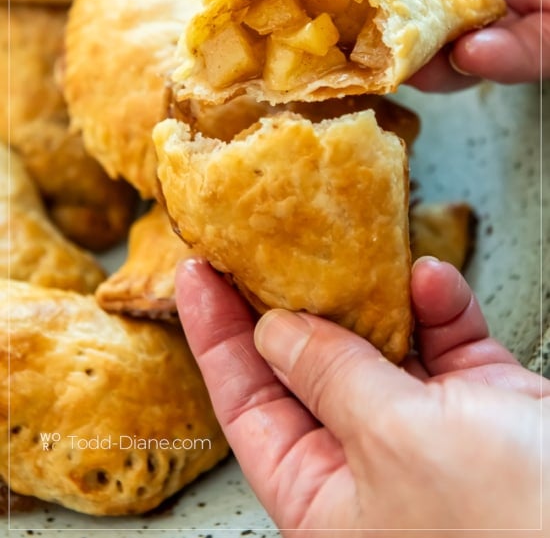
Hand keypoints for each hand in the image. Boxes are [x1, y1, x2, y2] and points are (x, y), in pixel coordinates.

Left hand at [175, 257, 549, 535]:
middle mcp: (370, 465)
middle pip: (307, 366)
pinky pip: (446, 342)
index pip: (247, 407)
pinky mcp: (482, 406)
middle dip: (289, 300)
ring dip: (372, 294)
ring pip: (380, 344)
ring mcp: (428, 433)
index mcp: (325, 498)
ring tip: (348, 245)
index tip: (196, 275)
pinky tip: (431, 279)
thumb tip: (275, 329)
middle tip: (260, 238)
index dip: (215, 338)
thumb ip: (331, 377)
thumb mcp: (396, 441)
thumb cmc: (508, 526)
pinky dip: (439, 306)